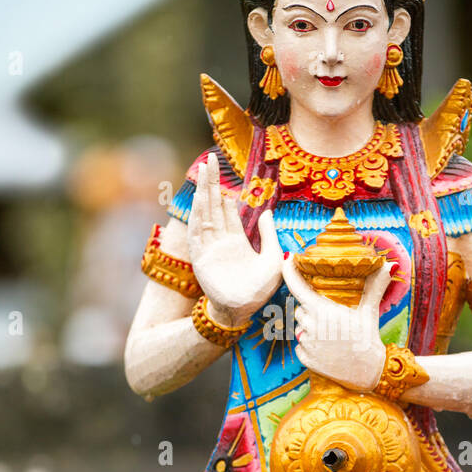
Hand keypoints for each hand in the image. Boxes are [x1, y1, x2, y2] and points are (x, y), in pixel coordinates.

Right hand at [188, 152, 283, 324]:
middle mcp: (220, 240)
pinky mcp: (201, 256)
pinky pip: (198, 231)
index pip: (227, 210)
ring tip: (204, 171)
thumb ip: (270, 236)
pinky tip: (200, 198)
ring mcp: (209, 247)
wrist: (243, 310)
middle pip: (213, 205)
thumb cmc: (259, 290)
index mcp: (236, 241)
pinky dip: (198, 214)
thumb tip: (268, 213)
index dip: (225, 192)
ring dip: (204, 192)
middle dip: (211, 183)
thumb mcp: (273, 259)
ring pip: (205, 213)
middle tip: (210, 161)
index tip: (223, 172)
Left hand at [283, 254, 391, 391]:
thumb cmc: (368, 339)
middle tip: (331, 316)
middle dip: (311, 309)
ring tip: (332, 334)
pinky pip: (300, 346)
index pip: (297, 286)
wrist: (369, 372)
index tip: (287, 260)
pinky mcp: (306, 360)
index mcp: (322, 310)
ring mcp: (307, 344)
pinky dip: (310, 345)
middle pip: (300, 309)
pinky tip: (327, 348)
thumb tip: (390, 265)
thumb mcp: (370, 311)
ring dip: (311, 327)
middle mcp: (310, 326)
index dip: (289, 271)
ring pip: (300, 327)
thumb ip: (375, 286)